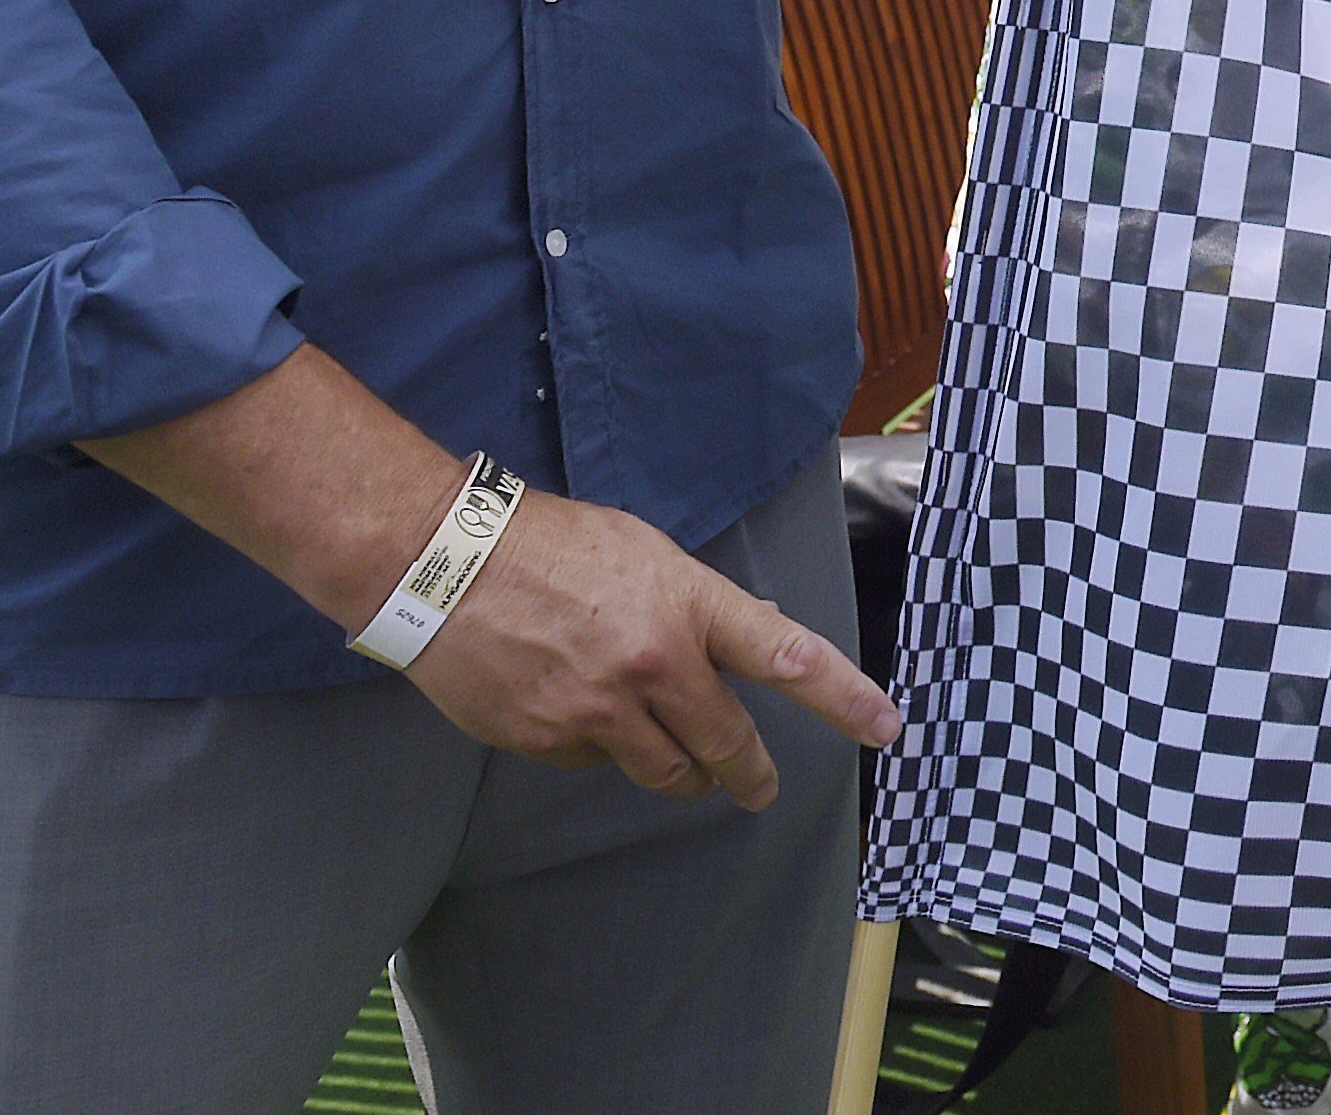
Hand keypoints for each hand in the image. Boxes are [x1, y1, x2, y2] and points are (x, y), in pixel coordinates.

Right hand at [398, 481, 896, 810]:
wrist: (444, 563)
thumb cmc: (551, 544)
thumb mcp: (646, 554)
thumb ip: (700, 603)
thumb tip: (755, 633)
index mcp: (688, 605)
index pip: (787, 656)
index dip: (844, 698)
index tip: (886, 728)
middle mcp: (654, 665)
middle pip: (726, 743)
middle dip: (749, 773)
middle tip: (758, 787)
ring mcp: (599, 710)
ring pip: (664, 770)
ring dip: (682, 772)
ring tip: (683, 764)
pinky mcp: (548, 740)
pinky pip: (595, 763)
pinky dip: (600, 748)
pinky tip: (576, 710)